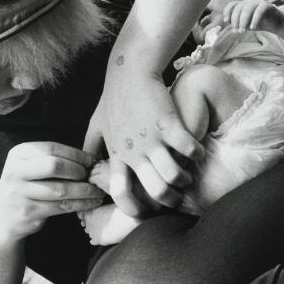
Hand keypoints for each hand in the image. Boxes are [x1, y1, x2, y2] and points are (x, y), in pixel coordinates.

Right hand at [0, 142, 104, 243]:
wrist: (6, 218)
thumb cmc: (27, 187)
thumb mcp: (31, 167)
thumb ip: (53, 159)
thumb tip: (90, 158)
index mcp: (18, 154)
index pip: (51, 148)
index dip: (75, 154)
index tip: (92, 160)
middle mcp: (15, 171)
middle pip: (54, 166)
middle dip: (78, 170)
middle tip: (92, 176)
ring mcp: (19, 193)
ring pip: (60, 189)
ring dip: (84, 190)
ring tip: (98, 191)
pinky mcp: (27, 212)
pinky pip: (61, 206)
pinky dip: (80, 204)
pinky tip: (91, 202)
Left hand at [84, 69, 203, 216]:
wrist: (130, 70)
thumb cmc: (114, 97)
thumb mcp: (97, 124)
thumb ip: (91, 146)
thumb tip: (85, 165)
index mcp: (117, 154)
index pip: (120, 192)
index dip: (133, 208)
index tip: (144, 213)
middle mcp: (134, 151)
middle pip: (154, 190)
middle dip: (169, 200)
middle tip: (177, 199)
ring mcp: (152, 138)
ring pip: (173, 175)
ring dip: (185, 180)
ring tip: (188, 176)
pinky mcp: (169, 124)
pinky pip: (189, 150)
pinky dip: (196, 155)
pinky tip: (198, 152)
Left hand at [223, 0, 283, 32]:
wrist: (277, 23)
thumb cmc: (260, 23)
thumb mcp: (247, 25)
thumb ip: (239, 25)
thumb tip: (231, 29)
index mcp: (243, 5)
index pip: (232, 5)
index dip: (227, 12)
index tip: (226, 21)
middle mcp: (249, 2)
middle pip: (239, 8)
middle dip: (236, 20)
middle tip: (238, 31)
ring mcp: (258, 2)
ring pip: (248, 8)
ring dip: (243, 21)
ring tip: (243, 31)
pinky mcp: (267, 6)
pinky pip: (259, 10)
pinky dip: (255, 19)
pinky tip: (253, 28)